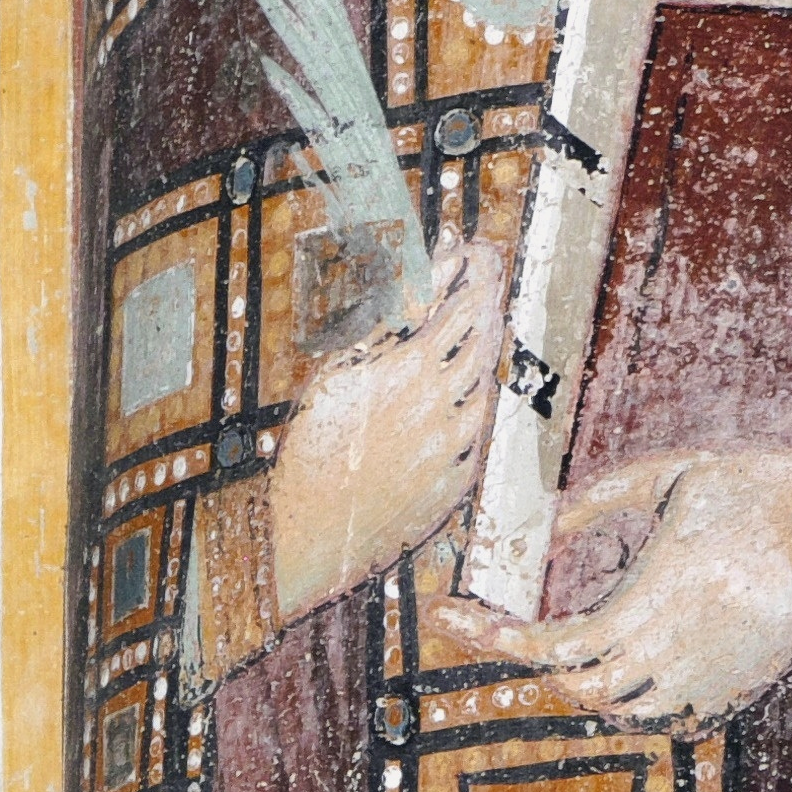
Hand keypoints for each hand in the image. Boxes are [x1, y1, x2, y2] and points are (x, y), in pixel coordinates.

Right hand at [263, 242, 506, 622]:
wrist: (306, 537)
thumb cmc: (311, 450)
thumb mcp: (339, 374)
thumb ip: (387, 326)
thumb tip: (419, 284)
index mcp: (413, 373)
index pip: (465, 307)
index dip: (477, 275)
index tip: (479, 254)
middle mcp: (445, 410)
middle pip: (485, 343)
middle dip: (485, 311)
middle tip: (480, 291)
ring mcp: (457, 450)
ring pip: (484, 390)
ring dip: (477, 363)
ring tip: (459, 346)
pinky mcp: (458, 486)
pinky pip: (476, 437)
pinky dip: (467, 413)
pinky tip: (445, 408)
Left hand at [424, 448, 791, 723]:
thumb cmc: (759, 491)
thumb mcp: (671, 476)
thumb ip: (599, 501)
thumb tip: (540, 525)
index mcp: (655, 602)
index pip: (552, 647)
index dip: (492, 636)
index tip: (449, 612)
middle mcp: (675, 654)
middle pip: (577, 689)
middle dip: (536, 660)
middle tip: (504, 626)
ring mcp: (707, 682)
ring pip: (618, 711)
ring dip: (583, 681)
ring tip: (568, 638)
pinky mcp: (733, 694)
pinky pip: (662, 718)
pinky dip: (631, 698)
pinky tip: (626, 661)